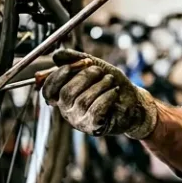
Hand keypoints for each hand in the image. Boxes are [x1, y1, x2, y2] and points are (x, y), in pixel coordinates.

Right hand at [40, 50, 157, 139]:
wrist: (132, 100)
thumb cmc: (109, 82)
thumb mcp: (93, 65)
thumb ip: (75, 59)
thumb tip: (55, 56)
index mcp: (61, 96)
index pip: (49, 89)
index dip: (59, 75)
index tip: (78, 63)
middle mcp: (66, 110)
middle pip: (66, 93)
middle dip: (84, 77)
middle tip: (99, 70)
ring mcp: (78, 120)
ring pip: (83, 101)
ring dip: (100, 85)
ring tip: (110, 80)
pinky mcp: (93, 127)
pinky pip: (96, 110)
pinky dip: (107, 96)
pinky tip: (114, 92)